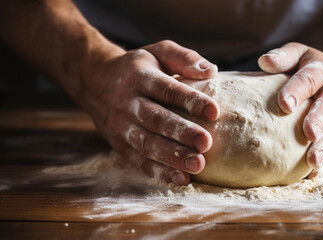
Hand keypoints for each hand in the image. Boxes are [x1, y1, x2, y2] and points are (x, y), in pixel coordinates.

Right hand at [81, 40, 218, 184]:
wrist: (94, 80)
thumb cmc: (136, 67)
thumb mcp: (157, 51)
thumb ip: (183, 58)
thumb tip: (211, 71)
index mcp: (138, 76)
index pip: (166, 89)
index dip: (190, 100)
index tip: (214, 111)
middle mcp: (126, 102)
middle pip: (156, 119)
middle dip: (181, 132)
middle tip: (206, 143)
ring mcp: (120, 126)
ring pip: (146, 143)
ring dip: (172, 157)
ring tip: (197, 165)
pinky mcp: (119, 144)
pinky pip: (139, 161)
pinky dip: (159, 172)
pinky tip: (181, 179)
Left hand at [258, 42, 322, 175]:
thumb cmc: (312, 69)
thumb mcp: (300, 55)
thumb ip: (284, 57)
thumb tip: (264, 61)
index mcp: (322, 71)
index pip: (309, 78)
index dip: (297, 90)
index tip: (284, 104)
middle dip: (318, 119)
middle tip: (308, 133)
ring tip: (314, 161)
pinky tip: (317, 175)